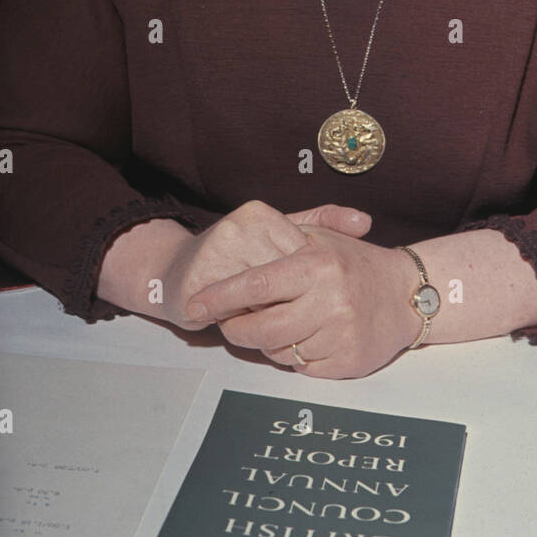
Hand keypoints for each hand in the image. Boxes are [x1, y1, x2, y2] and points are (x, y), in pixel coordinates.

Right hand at [157, 200, 371, 331]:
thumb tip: (364, 222)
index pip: (301, 256)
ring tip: (256, 311)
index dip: (302, 285)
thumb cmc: (232, 259)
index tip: (302, 293)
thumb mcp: (278, 234)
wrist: (171, 273)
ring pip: (261, 302)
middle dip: (285, 302)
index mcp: (261, 214)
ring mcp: (217, 252)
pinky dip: (241, 322)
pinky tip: (236, 317)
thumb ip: (321, 223)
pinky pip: (236, 314)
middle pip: (282, 281)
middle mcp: (239, 227)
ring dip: (263, 315)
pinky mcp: (198, 280)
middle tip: (290, 310)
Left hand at [187, 225, 421, 379]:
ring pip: (278, 352)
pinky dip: (296, 356)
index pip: (256, 284)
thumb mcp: (320, 240)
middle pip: (260, 329)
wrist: (407, 294)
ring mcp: (340, 334)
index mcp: (316, 265)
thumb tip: (234, 259)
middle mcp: (329, 300)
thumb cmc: (355, 264)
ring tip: (279, 324)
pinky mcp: (348, 362)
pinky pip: (302, 368)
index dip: (220, 297)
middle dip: (236, 330)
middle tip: (230, 323)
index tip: (194, 305)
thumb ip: (279, 242)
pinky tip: (306, 337)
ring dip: (268, 343)